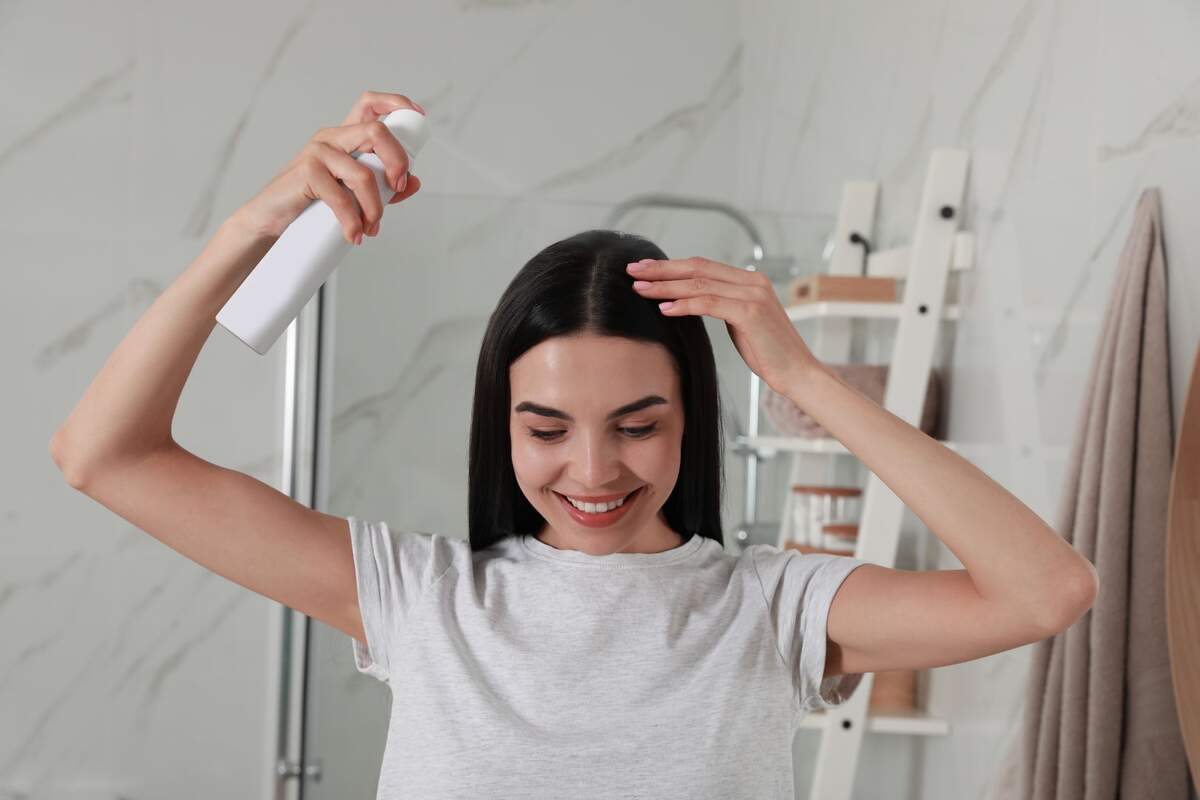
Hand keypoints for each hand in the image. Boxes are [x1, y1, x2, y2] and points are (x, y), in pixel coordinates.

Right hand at [233, 90, 424, 242]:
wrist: (272, 219)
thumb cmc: (312, 203)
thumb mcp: (354, 194)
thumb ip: (384, 187)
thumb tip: (415, 182)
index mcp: (346, 137)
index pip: (370, 104)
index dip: (396, 103)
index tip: (418, 115)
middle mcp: (332, 138)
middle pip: (376, 131)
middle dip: (398, 161)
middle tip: (397, 189)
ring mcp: (318, 152)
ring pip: (363, 173)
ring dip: (375, 207)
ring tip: (371, 228)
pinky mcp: (307, 172)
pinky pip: (341, 197)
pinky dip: (352, 221)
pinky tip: (354, 234)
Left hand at [627, 256, 821, 394]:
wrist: (797, 372)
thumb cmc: (768, 352)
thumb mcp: (741, 322)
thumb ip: (722, 305)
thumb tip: (691, 299)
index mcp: (750, 280)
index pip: (703, 266)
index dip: (671, 266)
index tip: (645, 269)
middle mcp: (752, 281)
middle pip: (697, 268)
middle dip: (662, 270)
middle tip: (633, 271)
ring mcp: (753, 295)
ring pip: (700, 284)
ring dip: (666, 287)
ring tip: (641, 289)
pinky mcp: (751, 312)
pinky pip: (709, 304)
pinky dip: (684, 304)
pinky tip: (664, 308)